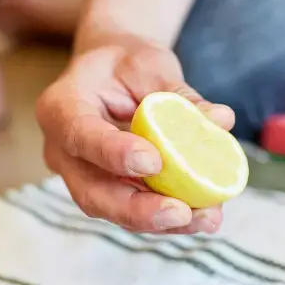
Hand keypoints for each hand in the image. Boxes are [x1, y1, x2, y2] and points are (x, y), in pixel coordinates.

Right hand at [36, 42, 235, 233]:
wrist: (112, 72)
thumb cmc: (126, 62)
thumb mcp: (151, 64)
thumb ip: (180, 95)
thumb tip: (221, 119)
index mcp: (62, 106)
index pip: (80, 135)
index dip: (114, 154)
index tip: (154, 163)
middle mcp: (63, 150)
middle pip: (91, 192)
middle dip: (138, 210)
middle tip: (181, 213)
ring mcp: (82, 176)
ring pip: (114, 210)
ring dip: (160, 221)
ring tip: (206, 218)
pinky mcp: (107, 191)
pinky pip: (132, 210)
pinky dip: (167, 217)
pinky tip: (203, 215)